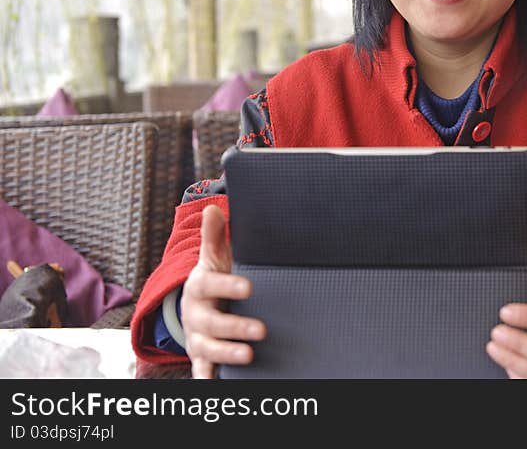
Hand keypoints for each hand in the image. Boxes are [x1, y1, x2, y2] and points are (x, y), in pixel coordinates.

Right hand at [180, 204, 265, 377]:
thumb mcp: (212, 258)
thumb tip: (211, 209)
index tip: (249, 287)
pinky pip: (203, 370)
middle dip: (235, 326)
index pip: (211, 285)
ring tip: (250, 355)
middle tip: (261, 330)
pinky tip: (217, 385)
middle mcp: (196, 315)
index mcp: (199, 287)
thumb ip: (213, 236)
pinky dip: (208, 378)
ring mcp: (197, 338)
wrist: (195, 307)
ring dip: (227, 353)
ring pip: (208, 349)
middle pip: (211, 323)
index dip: (228, 286)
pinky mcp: (201, 356)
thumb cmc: (212, 280)